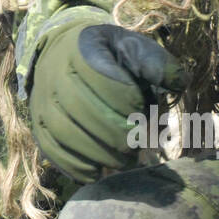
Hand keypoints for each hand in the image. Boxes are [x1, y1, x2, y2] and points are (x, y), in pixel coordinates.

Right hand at [28, 12, 186, 182]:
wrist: (61, 52)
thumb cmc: (106, 53)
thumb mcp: (132, 47)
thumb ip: (156, 63)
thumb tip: (180, 82)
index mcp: (82, 52)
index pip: (107, 83)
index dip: (131, 104)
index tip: (144, 112)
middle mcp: (55, 75)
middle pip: (85, 112)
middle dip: (118, 135)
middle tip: (139, 145)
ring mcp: (42, 101)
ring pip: (66, 133)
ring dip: (99, 154)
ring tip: (123, 160)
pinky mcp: (38, 124)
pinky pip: (52, 149)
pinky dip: (76, 165)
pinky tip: (98, 172)